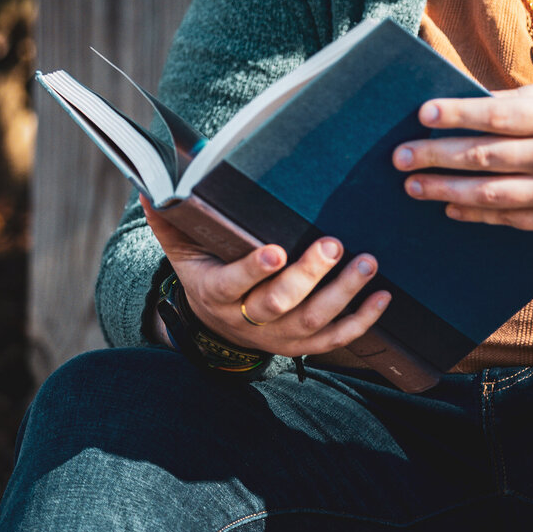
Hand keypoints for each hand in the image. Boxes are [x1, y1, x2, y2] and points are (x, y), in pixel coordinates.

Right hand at [140, 201, 389, 357]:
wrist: (215, 324)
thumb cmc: (205, 270)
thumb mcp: (182, 248)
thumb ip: (170, 220)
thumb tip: (150, 187)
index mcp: (216, 293)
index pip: (233, 285)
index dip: (254, 270)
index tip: (276, 250)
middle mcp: (247, 320)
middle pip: (279, 304)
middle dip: (308, 275)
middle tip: (333, 244)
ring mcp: (278, 336)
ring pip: (312, 321)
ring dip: (343, 294)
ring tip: (367, 263)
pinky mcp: (302, 344)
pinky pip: (335, 339)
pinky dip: (362, 320)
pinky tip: (382, 296)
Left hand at [392, 82, 532, 262]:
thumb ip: (523, 100)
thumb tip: (470, 101)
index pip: (497, 116)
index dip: (456, 115)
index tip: (422, 113)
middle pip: (484, 157)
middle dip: (436, 157)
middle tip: (399, 157)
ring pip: (489, 194)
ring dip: (446, 191)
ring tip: (413, 186)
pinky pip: (507, 219)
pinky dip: (475, 214)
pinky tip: (450, 208)